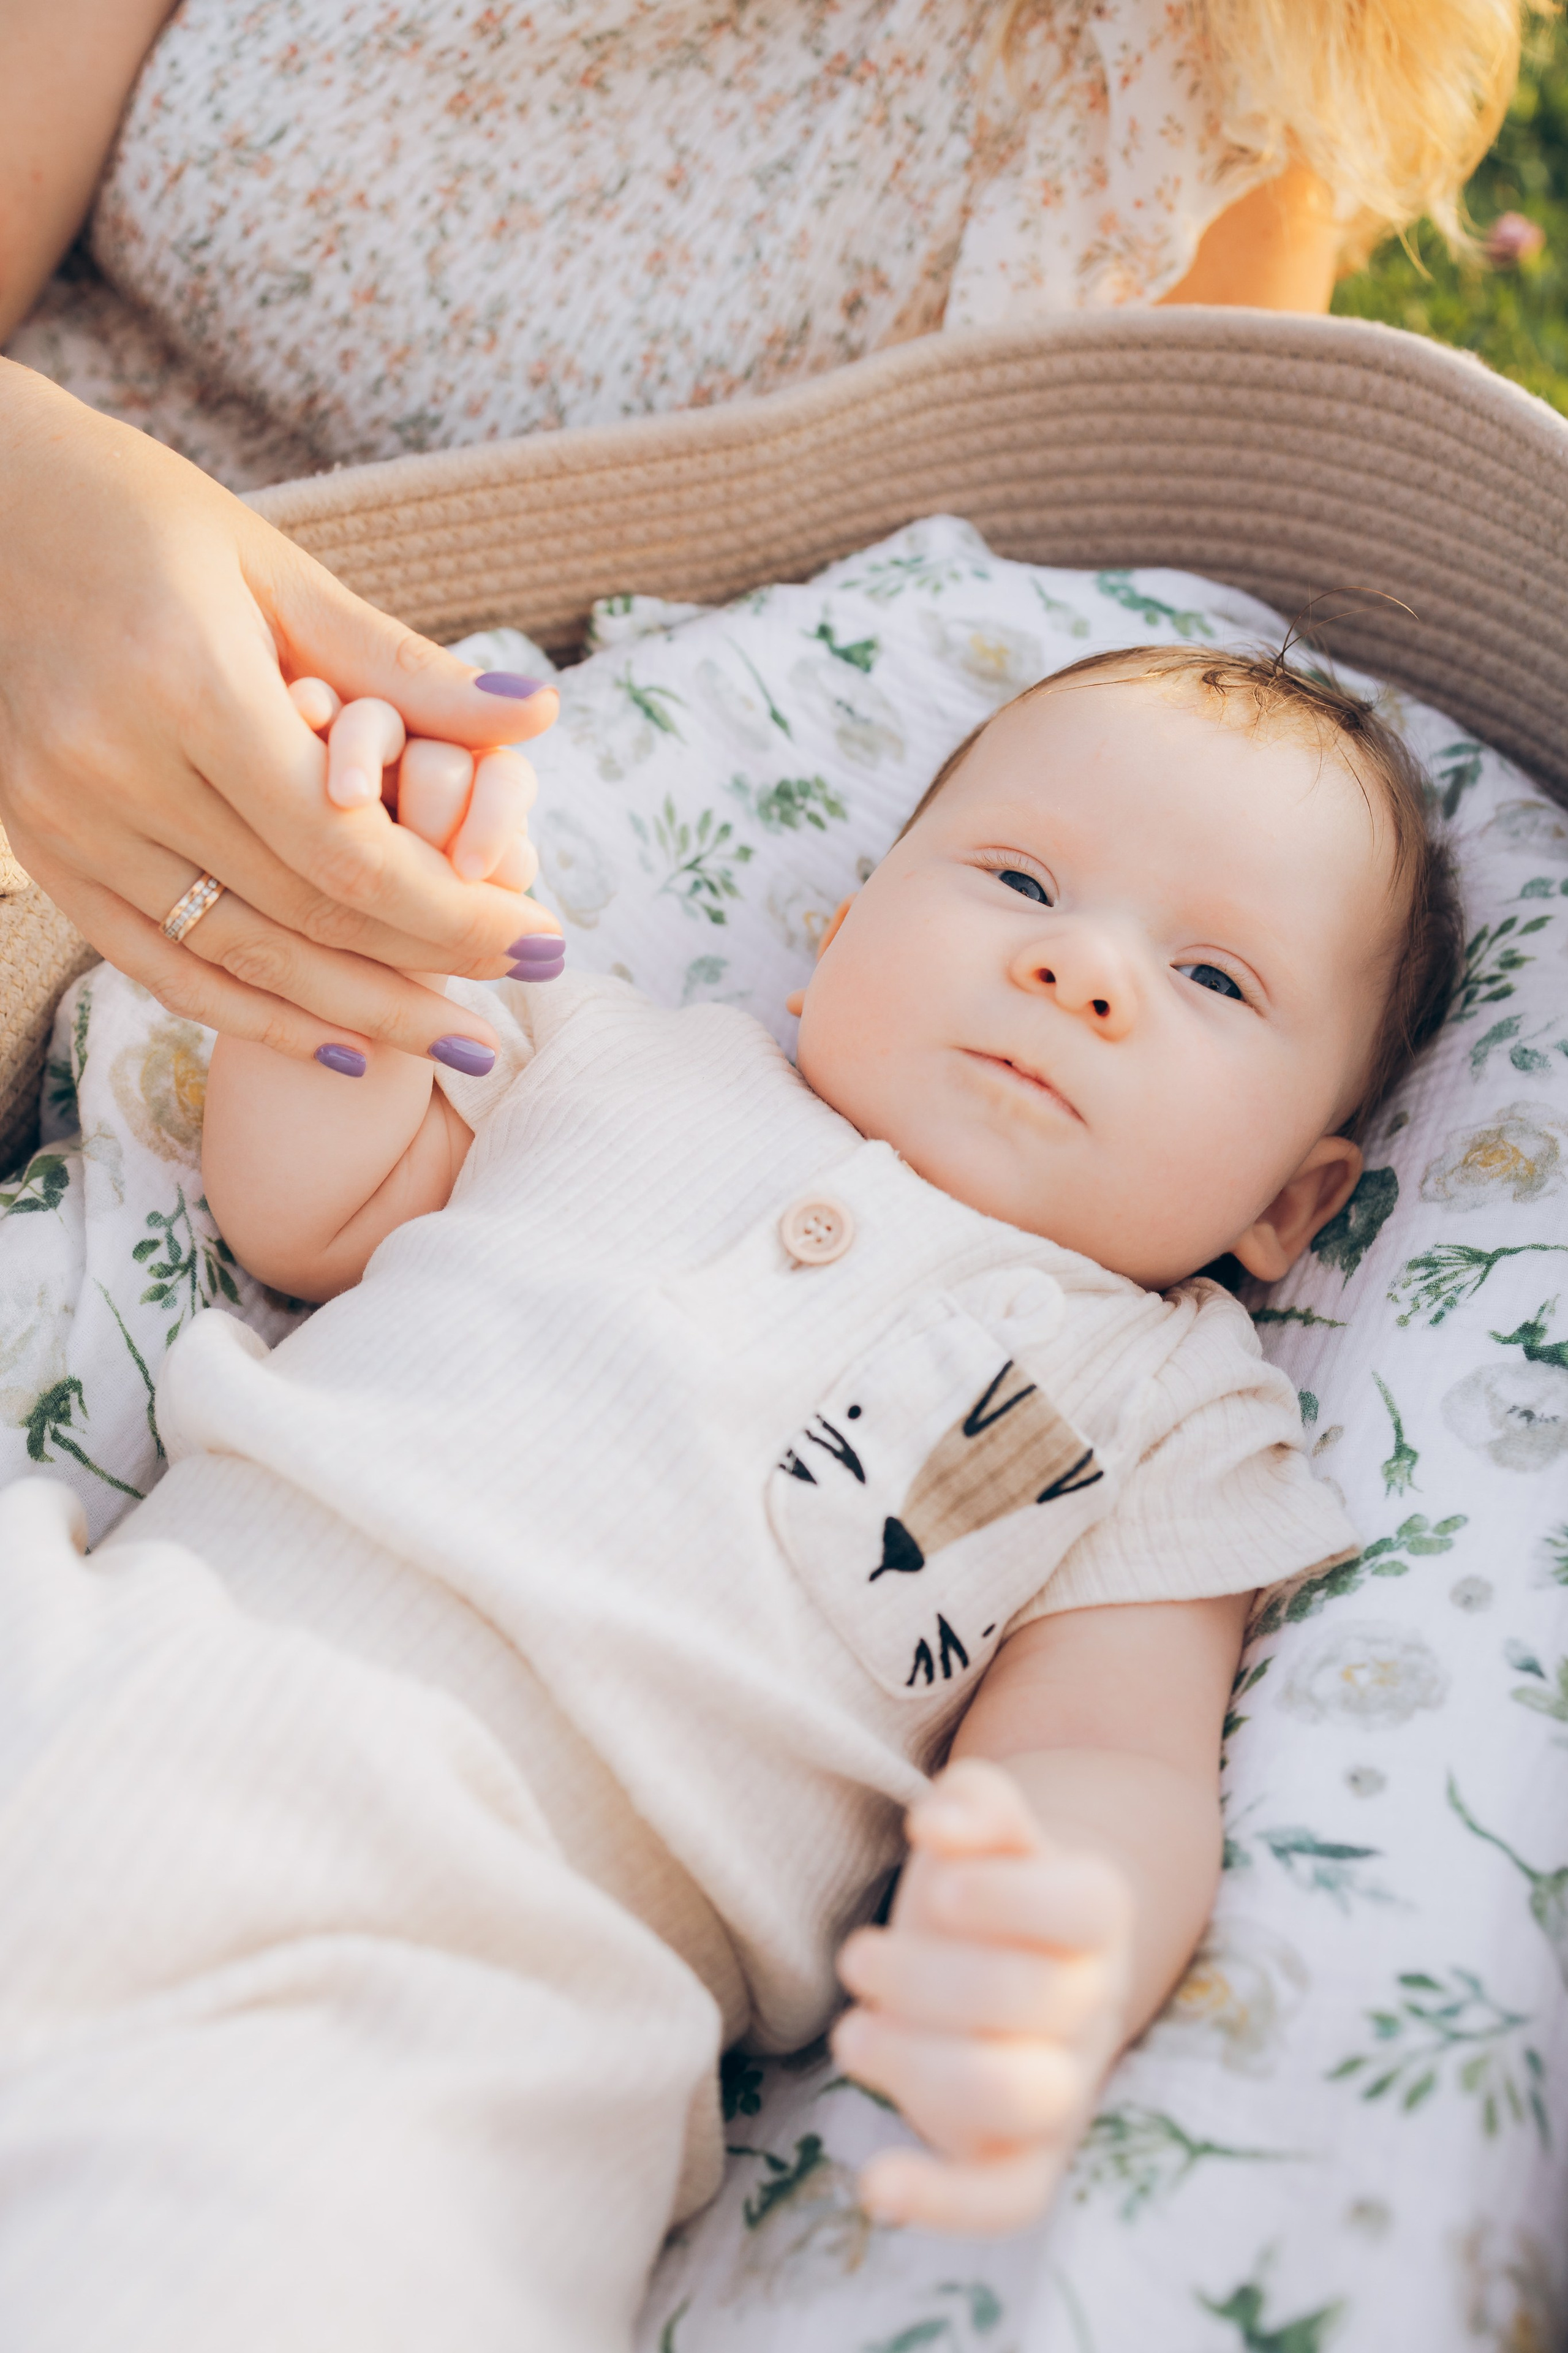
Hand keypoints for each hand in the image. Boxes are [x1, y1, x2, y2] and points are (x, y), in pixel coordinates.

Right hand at [0, 363, 562, 1064]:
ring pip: (237, 959)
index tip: (539, 937)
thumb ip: (403, 667)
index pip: (346, 851)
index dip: (453, 913)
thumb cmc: (142, 516)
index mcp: (189, 687)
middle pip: (302, 915)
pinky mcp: (40, 848)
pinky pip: (158, 964)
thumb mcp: (277, 569)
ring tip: (455, 1041)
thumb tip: (540, 717)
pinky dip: (251, 1016)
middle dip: (428, 966)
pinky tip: (340, 1046)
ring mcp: (65, 819)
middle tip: (524, 989)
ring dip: (358, 1013)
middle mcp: (116, 767)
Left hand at [832, 1757, 1132, 2235]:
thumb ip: (976, 1802)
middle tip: (856, 1958)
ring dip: (923, 2066)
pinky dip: (946, 2203)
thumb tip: (938, 1821)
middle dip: (930, 1979)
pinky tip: (875, 2186)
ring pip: (1025, 2096)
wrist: (1020, 1954)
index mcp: (1096, 1911)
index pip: (1082, 1906)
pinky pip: (1010, 2199)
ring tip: (851, 2036)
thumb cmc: (986, 1879)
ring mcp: (1066, 2085)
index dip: (1010, 1899)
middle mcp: (1093, 2002)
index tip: (937, 1890)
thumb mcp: (987, 1825)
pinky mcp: (1023, 2154)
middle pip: (1037, 2000)